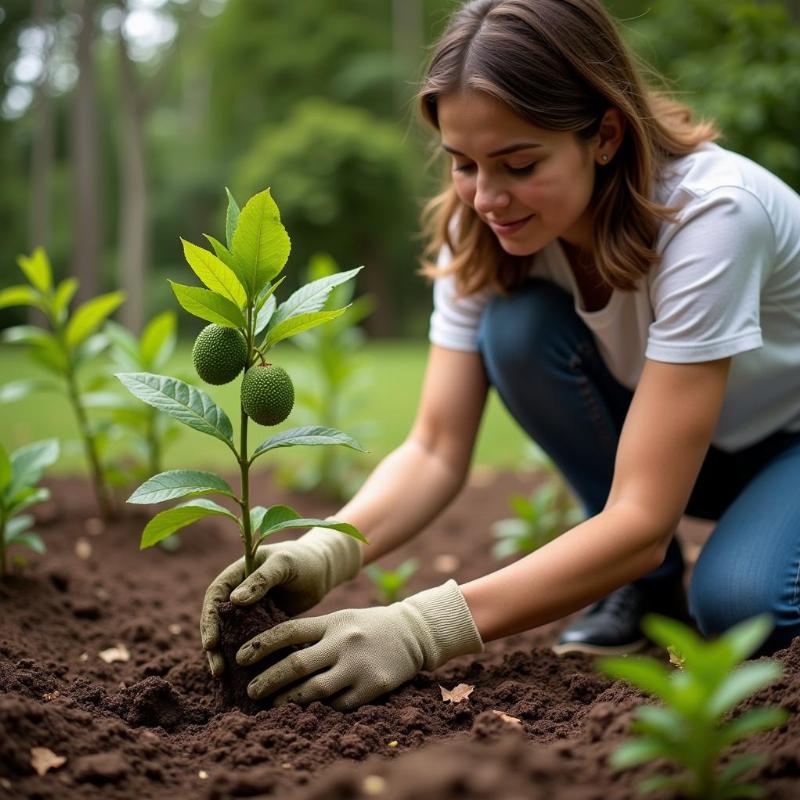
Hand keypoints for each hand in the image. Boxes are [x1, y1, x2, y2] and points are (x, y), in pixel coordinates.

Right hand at [200, 528, 361, 676]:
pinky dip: (243, 654)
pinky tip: (243, 674)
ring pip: (229, 632)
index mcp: (237, 572)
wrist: (323, 569)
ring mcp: (249, 609)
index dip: (209, 619)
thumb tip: (234, 600)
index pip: (215, 595)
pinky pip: (248, 639)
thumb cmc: (303, 559)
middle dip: (214, 643)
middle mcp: (238, 591)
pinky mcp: (262, 623)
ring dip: (224, 653)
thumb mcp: (283, 564)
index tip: (212, 642)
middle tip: (218, 668)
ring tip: (224, 676)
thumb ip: (261, 579)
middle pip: (216, 618)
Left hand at [235, 579, 483, 710]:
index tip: (240, 657)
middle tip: (251, 692)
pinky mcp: (372, 686)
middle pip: (296, 663)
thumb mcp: (341, 618)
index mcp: (332, 622)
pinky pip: (339, 704)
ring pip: (314, 689)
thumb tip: (275, 651)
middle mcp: (343, 642)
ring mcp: (358, 665)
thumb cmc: (367, 627)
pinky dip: (322, 709)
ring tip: (274, 705)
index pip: (289, 631)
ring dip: (289, 700)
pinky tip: (310, 711)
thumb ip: (314, 632)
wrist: (412, 632)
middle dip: (268, 680)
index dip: (261, 644)